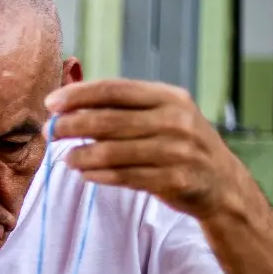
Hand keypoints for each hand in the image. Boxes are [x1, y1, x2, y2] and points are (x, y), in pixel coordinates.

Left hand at [46, 79, 250, 219]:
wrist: (222, 183)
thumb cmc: (179, 144)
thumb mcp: (162, 114)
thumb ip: (122, 105)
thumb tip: (68, 96)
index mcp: (168, 97)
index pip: (114, 90)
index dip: (78, 95)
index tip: (51, 103)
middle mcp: (175, 120)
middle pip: (108, 120)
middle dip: (71, 125)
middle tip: (51, 132)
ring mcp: (177, 151)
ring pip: (113, 152)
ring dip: (81, 156)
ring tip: (66, 159)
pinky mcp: (175, 180)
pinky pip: (125, 177)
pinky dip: (99, 175)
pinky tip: (86, 173)